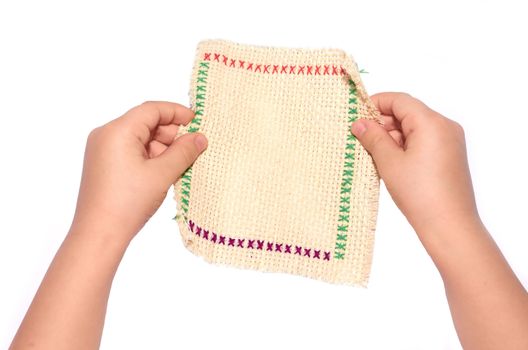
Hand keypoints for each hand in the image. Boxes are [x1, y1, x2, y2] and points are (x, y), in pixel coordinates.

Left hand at [71, 101, 207, 244]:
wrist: (98, 234)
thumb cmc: (127, 202)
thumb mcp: (162, 174)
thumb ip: (184, 152)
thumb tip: (200, 137)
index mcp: (117, 131)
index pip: (151, 110)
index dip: (177, 113)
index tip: (197, 122)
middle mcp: (106, 135)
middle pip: (146, 123)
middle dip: (171, 134)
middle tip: (192, 149)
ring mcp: (103, 150)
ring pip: (140, 138)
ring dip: (163, 148)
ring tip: (181, 165)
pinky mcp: (104, 165)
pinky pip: (132, 151)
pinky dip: (151, 157)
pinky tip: (165, 172)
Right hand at [351, 92, 479, 236]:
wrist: (450, 226)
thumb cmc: (420, 194)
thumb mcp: (389, 162)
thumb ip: (373, 137)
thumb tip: (360, 123)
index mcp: (432, 123)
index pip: (400, 100)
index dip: (376, 104)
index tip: (357, 116)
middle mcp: (445, 127)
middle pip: (408, 113)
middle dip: (383, 123)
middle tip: (361, 138)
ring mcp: (450, 142)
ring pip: (415, 128)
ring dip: (393, 136)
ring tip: (373, 154)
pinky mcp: (450, 156)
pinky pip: (423, 141)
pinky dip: (405, 146)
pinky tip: (390, 162)